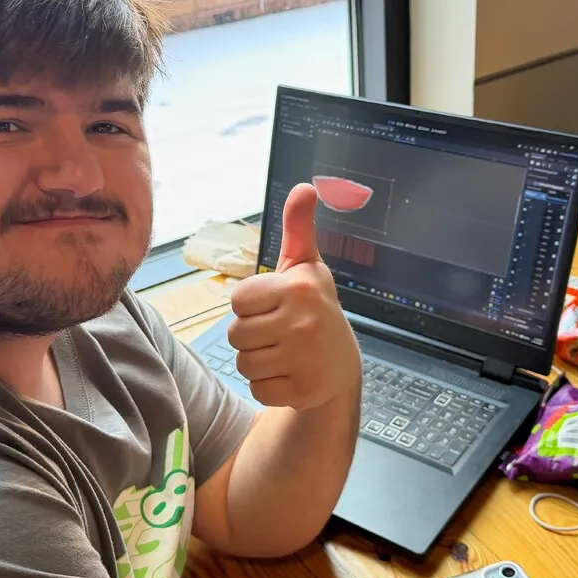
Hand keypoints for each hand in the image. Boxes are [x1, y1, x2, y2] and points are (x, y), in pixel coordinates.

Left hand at [228, 184, 358, 409]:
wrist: (341, 364)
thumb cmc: (313, 307)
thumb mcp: (305, 266)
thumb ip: (298, 227)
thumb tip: (305, 187)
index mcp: (298, 288)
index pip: (237, 301)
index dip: (250, 306)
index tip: (275, 307)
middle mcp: (303, 322)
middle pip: (236, 334)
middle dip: (252, 336)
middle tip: (280, 333)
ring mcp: (305, 359)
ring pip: (244, 364)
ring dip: (258, 361)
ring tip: (284, 353)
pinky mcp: (302, 391)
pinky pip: (257, 388)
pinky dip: (268, 385)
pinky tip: (290, 374)